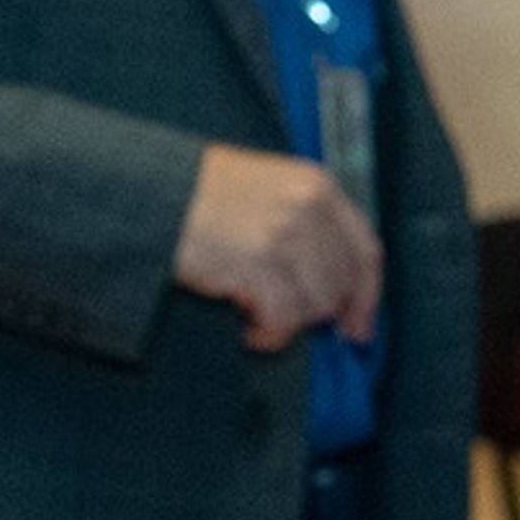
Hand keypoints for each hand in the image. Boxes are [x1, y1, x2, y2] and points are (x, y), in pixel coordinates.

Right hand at [173, 144, 384, 349]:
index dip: (366, 295)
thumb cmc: (203, 194)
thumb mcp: (271, 188)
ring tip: (257, 314)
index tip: (358, 325)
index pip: (365, 250)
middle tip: (284, 316)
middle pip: (342, 284)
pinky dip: (268, 334)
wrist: (153, 191)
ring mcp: (285, 234)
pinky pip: (283, 319)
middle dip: (316, 311)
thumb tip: (335, 285)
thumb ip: (308, 224)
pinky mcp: (258, 263)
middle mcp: (308, 207)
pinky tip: (248, 326)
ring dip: (288, 322)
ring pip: (316, 305)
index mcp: (317, 185)